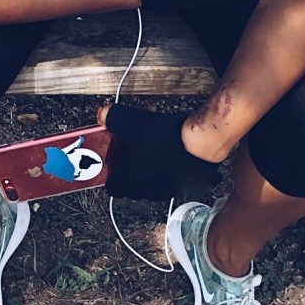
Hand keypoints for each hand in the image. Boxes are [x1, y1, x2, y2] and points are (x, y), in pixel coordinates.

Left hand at [97, 104, 221, 200]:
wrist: (201, 143)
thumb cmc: (166, 139)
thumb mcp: (131, 121)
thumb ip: (113, 118)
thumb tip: (104, 114)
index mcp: (130, 180)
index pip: (113, 187)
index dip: (113, 173)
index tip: (115, 161)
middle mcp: (148, 190)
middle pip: (134, 187)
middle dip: (133, 172)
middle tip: (135, 152)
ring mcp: (169, 190)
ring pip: (156, 185)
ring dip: (155, 172)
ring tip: (158, 152)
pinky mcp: (188, 185)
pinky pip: (178, 180)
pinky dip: (176, 171)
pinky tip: (177, 154)